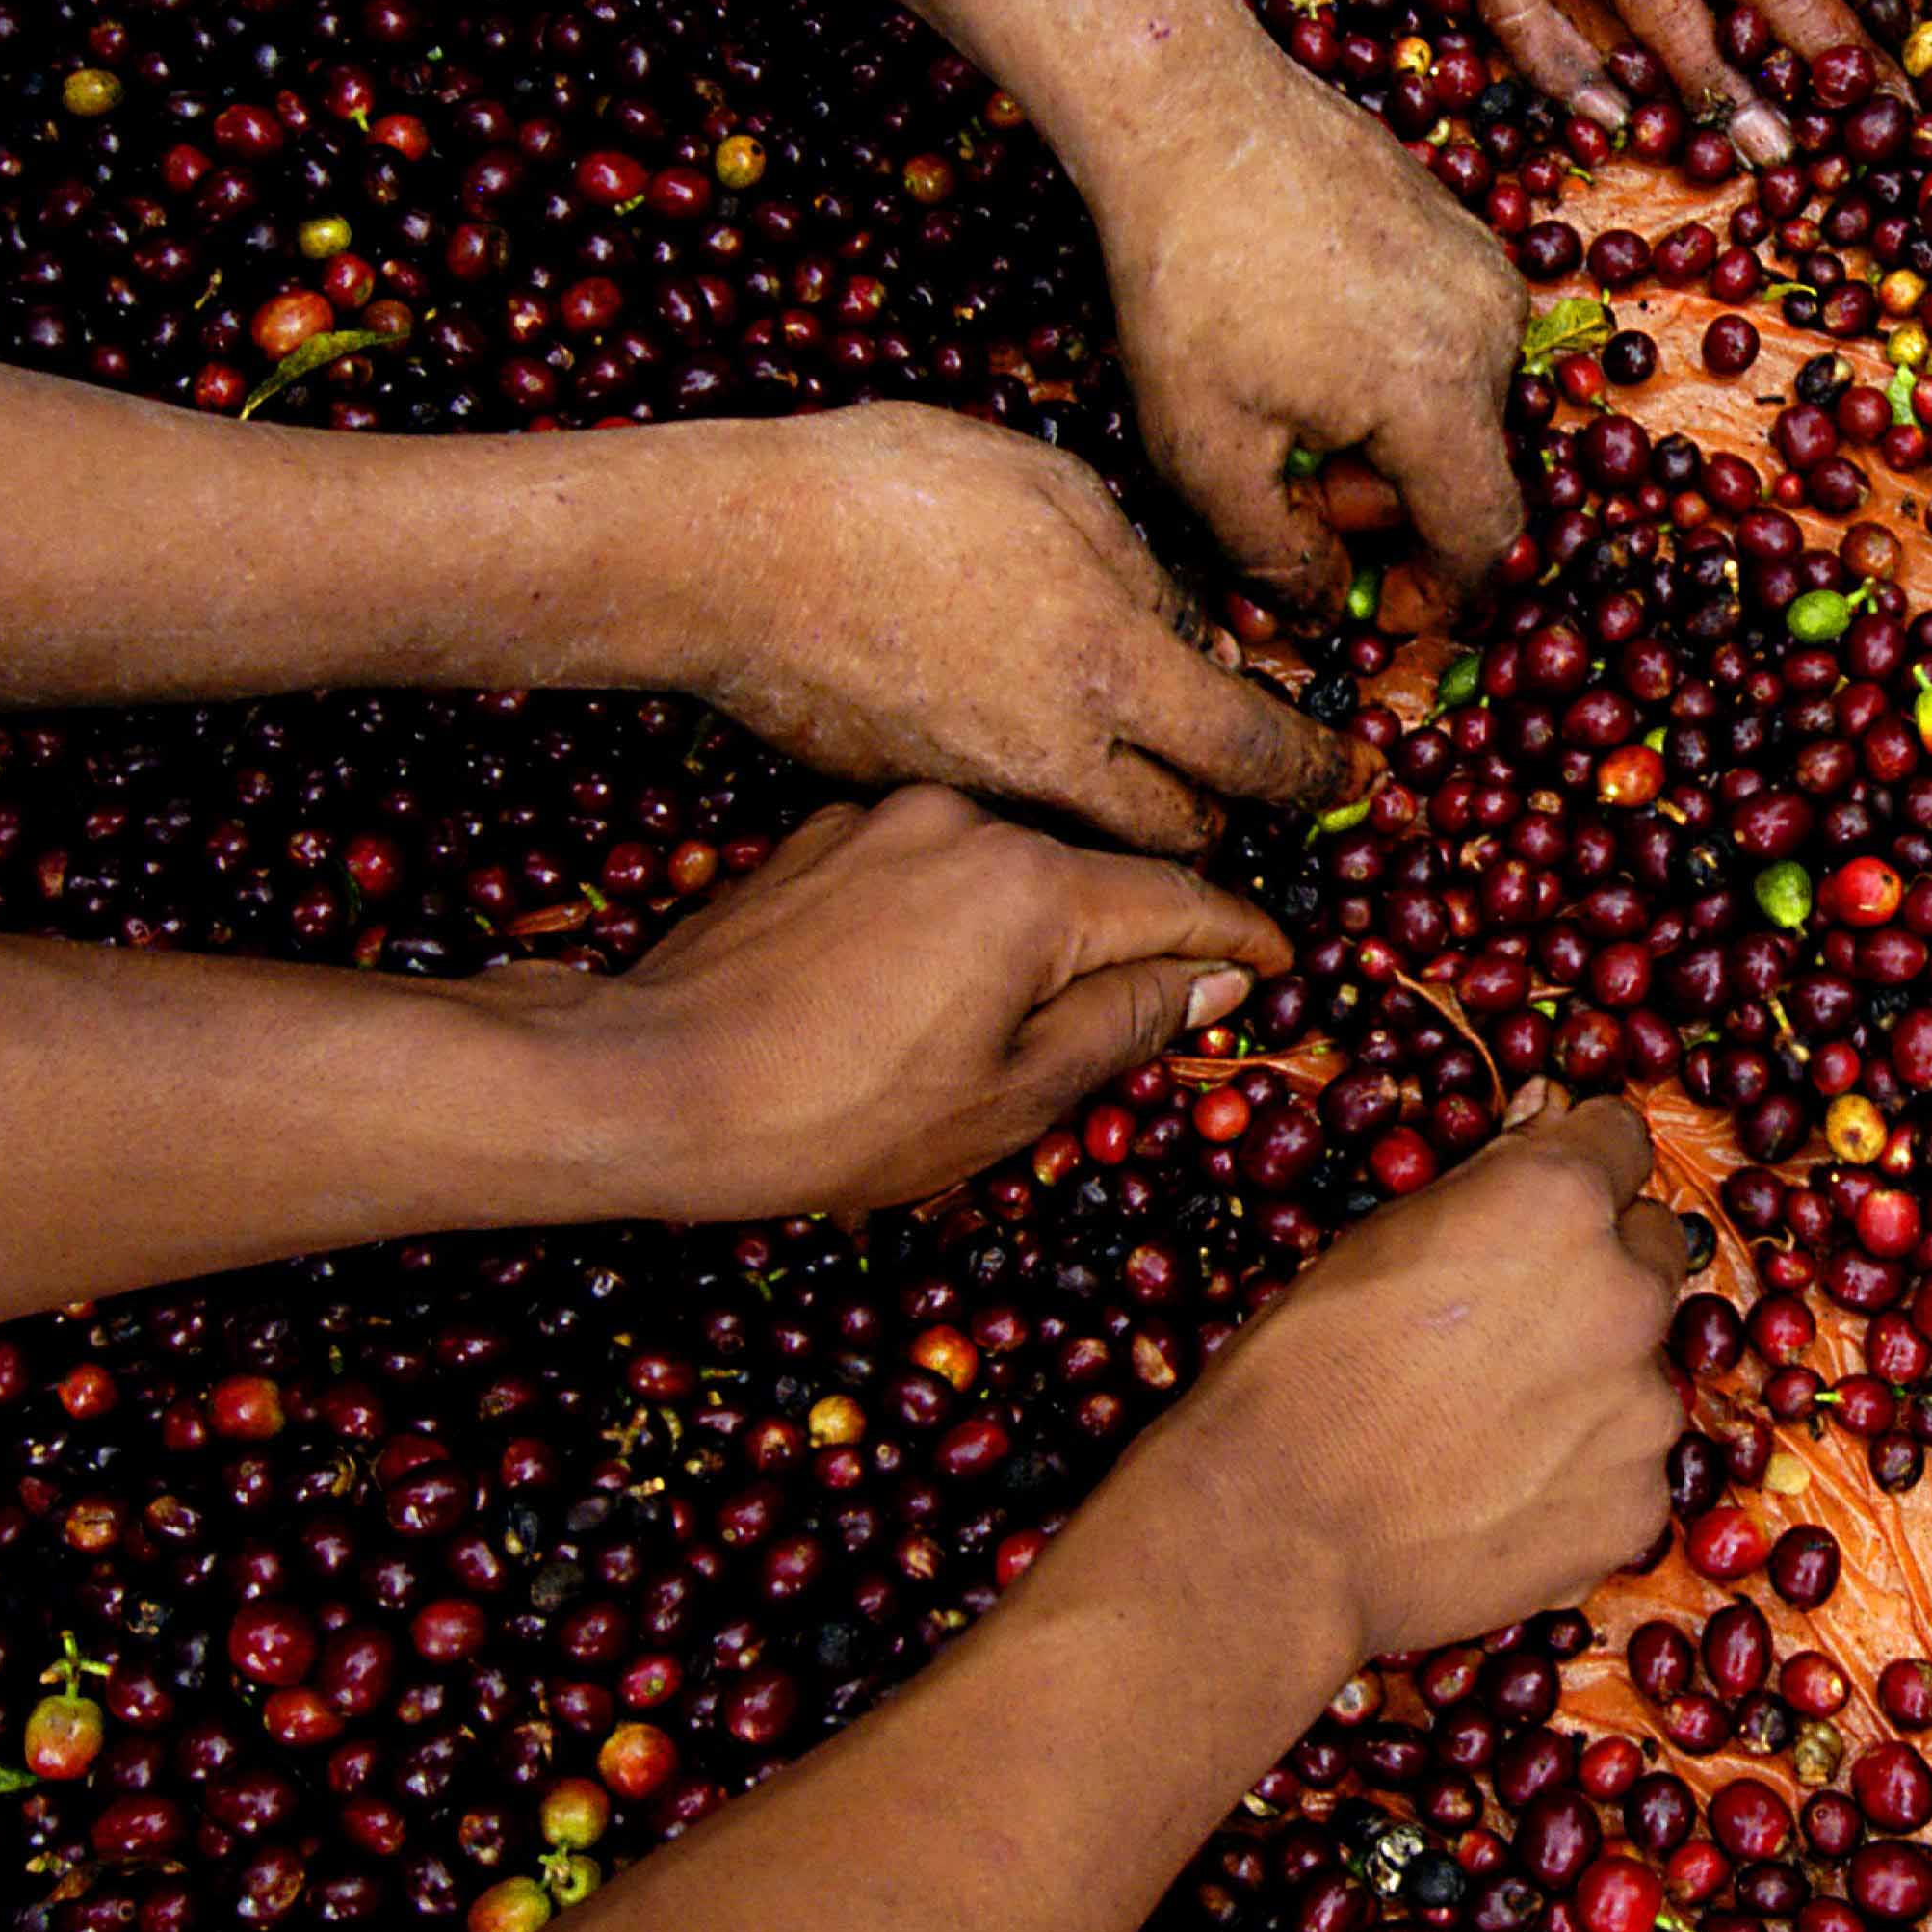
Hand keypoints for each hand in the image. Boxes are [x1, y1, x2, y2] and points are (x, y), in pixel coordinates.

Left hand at [512, 785, 1287, 1221]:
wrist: (647, 1079)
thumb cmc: (835, 1115)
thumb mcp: (1008, 1099)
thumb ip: (1123, 1024)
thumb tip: (1213, 977)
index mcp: (1033, 884)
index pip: (1180, 899)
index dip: (1241, 937)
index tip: (1283, 960)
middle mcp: (969, 820)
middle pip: (1092, 879)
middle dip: (1134, 942)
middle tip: (1168, 1008)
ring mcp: (888, 817)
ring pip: (1008, 870)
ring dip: (1036, 930)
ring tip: (1026, 1014)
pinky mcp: (823, 833)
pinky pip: (929, 868)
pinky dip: (955, 917)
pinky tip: (926, 986)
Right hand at [690, 404, 1352, 851]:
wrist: (728, 551)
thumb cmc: (896, 490)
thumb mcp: (1059, 493)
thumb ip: (1149, 582)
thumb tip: (1208, 647)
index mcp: (1114, 670)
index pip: (1254, 753)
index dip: (1314, 771)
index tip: (1345, 776)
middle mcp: (1058, 756)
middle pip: (1185, 833)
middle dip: (1225, 813)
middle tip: (1240, 776)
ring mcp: (979, 793)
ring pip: (1096, 842)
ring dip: (1135, 818)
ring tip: (1137, 762)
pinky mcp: (911, 803)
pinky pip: (1009, 821)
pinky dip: (1039, 801)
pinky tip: (1021, 737)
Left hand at [1090, 48, 1533, 620]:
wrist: (1192, 110)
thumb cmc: (1187, 280)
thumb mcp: (1202, 447)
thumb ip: (1272, 556)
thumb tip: (1324, 614)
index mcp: (1439, 398)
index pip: (1484, 541)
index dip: (1442, 597)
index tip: (1384, 610)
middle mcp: (1491, 332)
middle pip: (1474, 471)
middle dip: (1398, 507)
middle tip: (1306, 490)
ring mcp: (1487, 270)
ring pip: (1464, 403)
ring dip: (1398, 436)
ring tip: (1299, 407)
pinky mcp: (1465, 227)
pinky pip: (1455, 335)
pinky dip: (1402, 368)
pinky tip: (1316, 339)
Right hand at [1137, 1088, 1689, 1658]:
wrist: (1279, 1538)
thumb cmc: (1299, 1375)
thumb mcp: (1378, 1239)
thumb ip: (1488, 1179)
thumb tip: (1548, 1117)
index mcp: (1558, 1203)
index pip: (1619, 1139)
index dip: (1579, 1163)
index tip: (1548, 1199)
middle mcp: (1624, 1294)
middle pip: (1652, 1249)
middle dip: (1599, 1269)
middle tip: (1510, 1323)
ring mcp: (1642, 1407)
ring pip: (1641, 1366)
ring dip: (1593, 1378)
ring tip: (1488, 1425)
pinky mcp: (1638, 1503)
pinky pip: (1628, 1464)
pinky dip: (1583, 1471)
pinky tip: (1499, 1489)